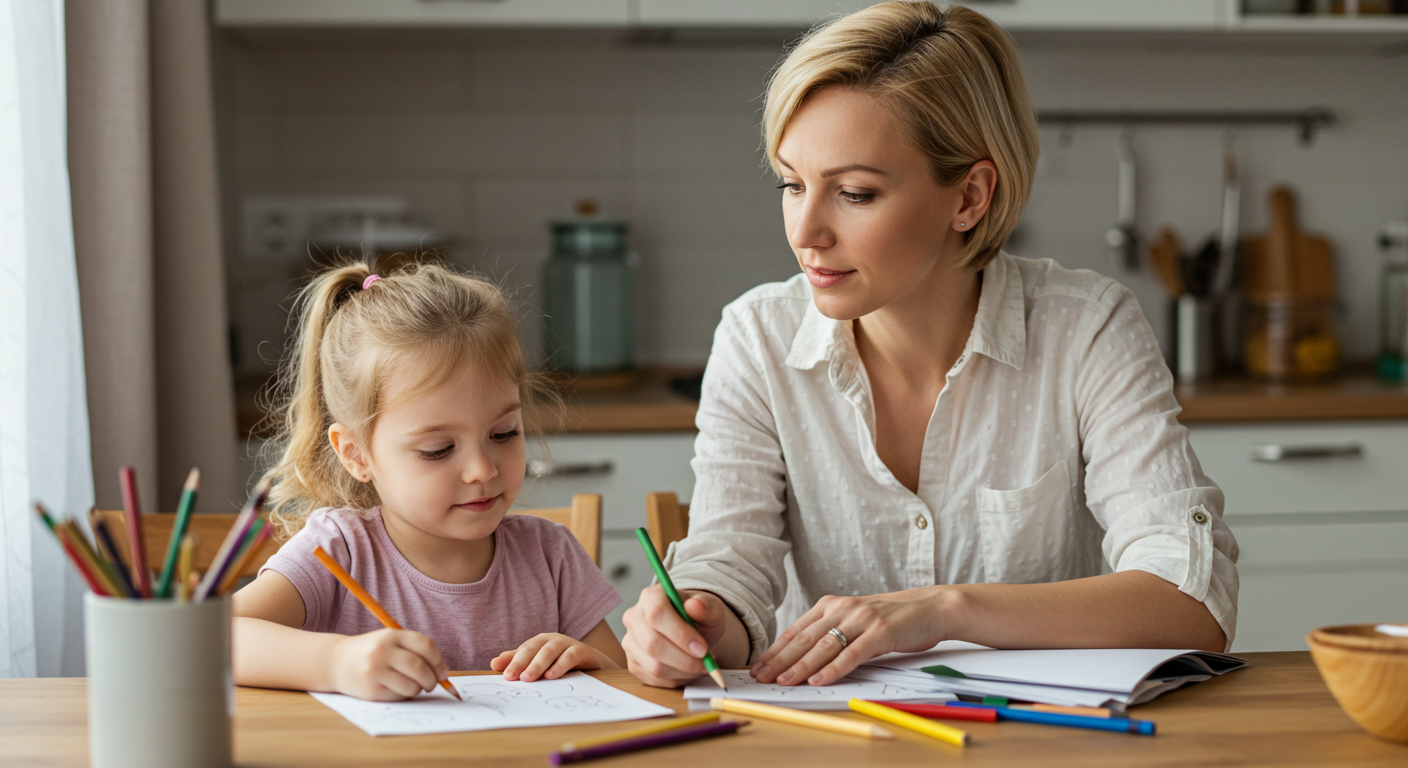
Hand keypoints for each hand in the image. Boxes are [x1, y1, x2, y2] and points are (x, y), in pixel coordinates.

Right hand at [329, 628, 450, 700]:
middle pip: (419, 667)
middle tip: (431, 684)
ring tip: (412, 686)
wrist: (336, 662)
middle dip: (431, 679)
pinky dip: (404, 696)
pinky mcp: (371, 690)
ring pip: (412, 686)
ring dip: (418, 689)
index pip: (424, 645)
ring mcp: (375, 671)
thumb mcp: (390, 641)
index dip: (438, 661)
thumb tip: (444, 674)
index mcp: (391, 635)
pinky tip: (396, 689)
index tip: (443, 673)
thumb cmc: (372, 652)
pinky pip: (399, 697)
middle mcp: (382, 651)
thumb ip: (416, 651)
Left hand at [490, 633, 604, 681]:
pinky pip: (570, 656)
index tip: (505, 676)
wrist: (591, 663)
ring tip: (528, 678)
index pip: (523, 650)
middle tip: (512, 677)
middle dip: (522, 662)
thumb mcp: (538, 662)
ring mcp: (568, 643)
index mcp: (539, 642)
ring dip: (538, 664)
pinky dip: (560, 665)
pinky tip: (551, 676)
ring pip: (550, 651)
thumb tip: (494, 663)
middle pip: (534, 648)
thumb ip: (518, 662)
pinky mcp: (582, 651)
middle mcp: (552, 640)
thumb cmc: (560, 662)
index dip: (513, 662)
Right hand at [622, 585, 729, 687]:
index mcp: (651, 596)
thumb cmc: (700, 618)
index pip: (657, 614)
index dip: (680, 634)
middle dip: (684, 659)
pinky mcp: (633, 664)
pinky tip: (688, 670)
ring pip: (654, 666)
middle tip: (705, 662)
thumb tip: (695, 605)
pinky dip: (677, 679)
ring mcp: (630, 642)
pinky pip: (654, 679)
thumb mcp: (711, 609)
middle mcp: (634, 617)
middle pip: (652, 644)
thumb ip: (707, 607)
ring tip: (700, 665)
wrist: (693, 633)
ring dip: (683, 672)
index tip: (702, 648)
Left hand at [752, 587, 949, 686]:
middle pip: (805, 638)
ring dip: (801, 666)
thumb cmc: (890, 619)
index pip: (796, 630)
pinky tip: (819, 680)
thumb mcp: (854, 621)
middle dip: (780, 660)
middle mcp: (842, 608)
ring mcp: (861, 619)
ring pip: (824, 646)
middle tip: (761, 677)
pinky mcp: (880, 632)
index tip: (759, 666)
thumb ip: (831, 633)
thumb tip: (801, 659)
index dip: (776, 649)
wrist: (929, 608)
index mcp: (831, 604)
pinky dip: (834, 669)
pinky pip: (852, 654)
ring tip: (784, 681)